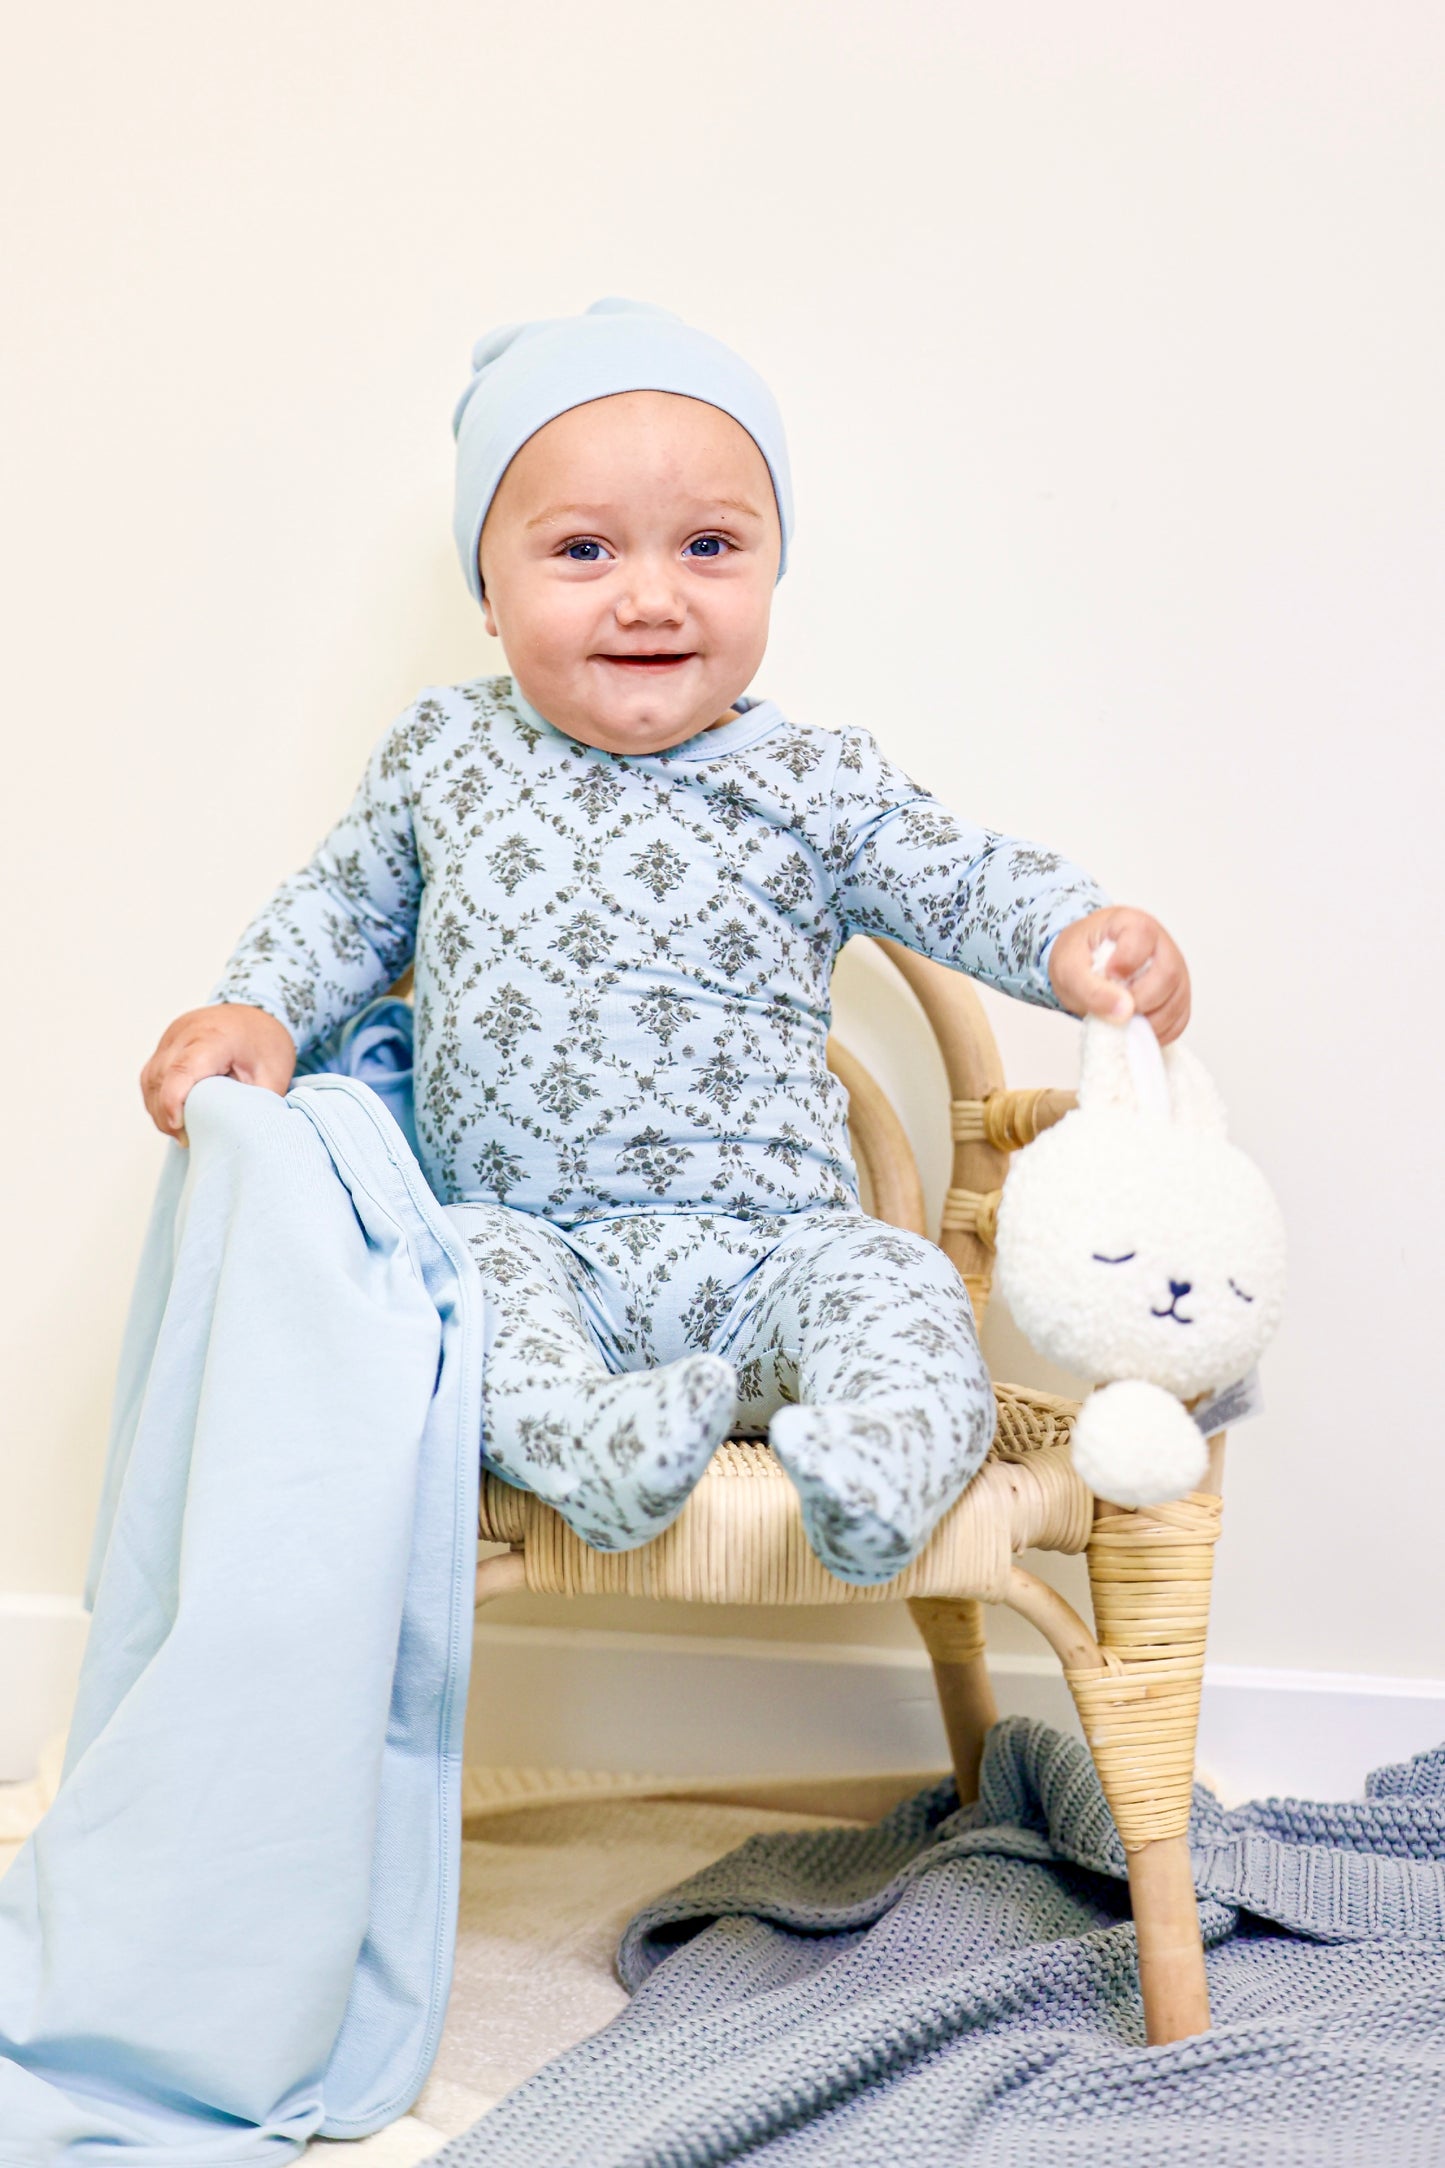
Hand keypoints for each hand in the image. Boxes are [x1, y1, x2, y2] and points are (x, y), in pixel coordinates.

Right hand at [140, 1004, 296, 1143]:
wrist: (258, 1013)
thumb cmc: (266, 1044)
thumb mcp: (272, 1076)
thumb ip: (254, 1104)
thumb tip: (239, 1134)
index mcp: (215, 1037)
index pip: (182, 1069)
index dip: (173, 1101)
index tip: (179, 1128)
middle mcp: (186, 1032)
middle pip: (161, 1078)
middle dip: (167, 1114)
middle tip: (186, 1139)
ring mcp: (171, 1037)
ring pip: (151, 1079)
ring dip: (159, 1109)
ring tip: (180, 1132)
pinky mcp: (166, 1045)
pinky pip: (151, 1075)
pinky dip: (157, 1098)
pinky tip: (173, 1116)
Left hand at [1047, 907, 1190, 1044]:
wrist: (1082, 966)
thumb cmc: (1079, 957)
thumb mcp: (1069, 968)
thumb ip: (1091, 988)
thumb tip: (1124, 1011)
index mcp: (1134, 924)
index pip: (1143, 938)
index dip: (1127, 962)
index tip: (1108, 976)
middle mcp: (1162, 946)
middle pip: (1168, 974)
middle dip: (1140, 999)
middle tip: (1115, 1007)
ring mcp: (1174, 971)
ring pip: (1177, 1001)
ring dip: (1148, 1021)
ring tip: (1121, 1020)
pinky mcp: (1177, 996)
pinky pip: (1179, 1020)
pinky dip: (1157, 1032)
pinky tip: (1134, 1029)